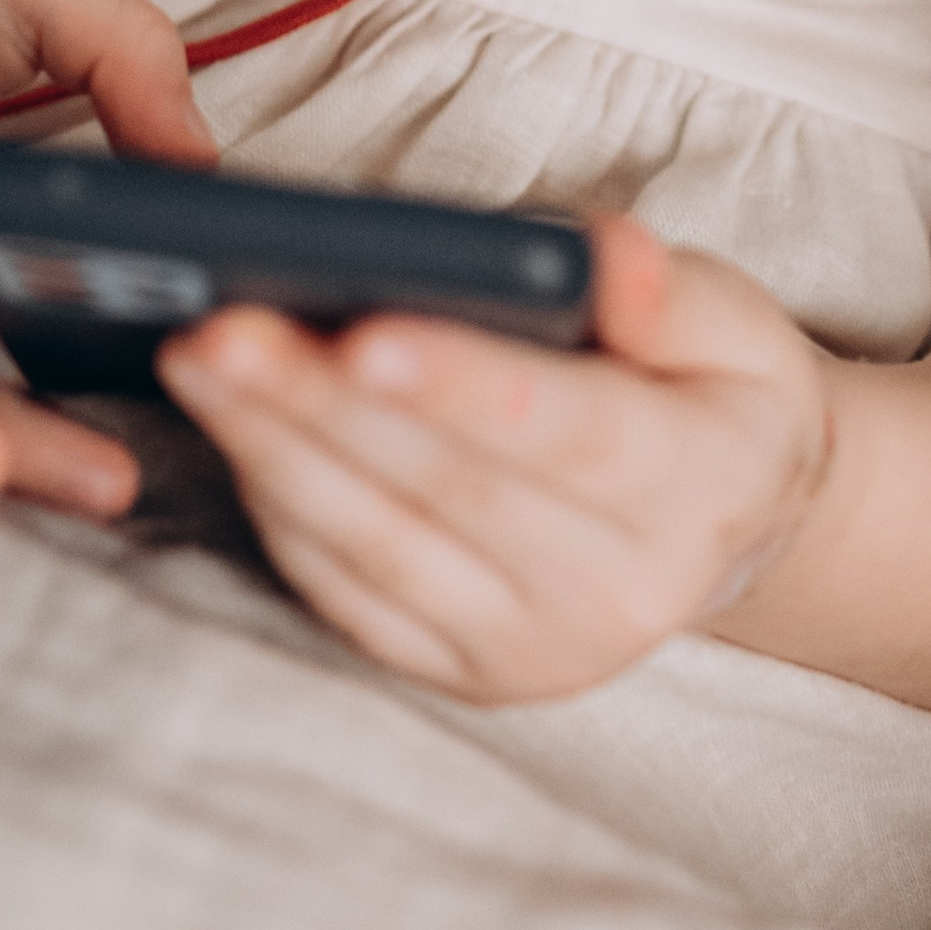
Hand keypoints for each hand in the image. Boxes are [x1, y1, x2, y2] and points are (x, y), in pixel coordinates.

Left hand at [155, 217, 834, 703]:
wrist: (729, 525)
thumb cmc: (713, 390)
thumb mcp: (735, 323)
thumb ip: (670, 292)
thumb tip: (607, 257)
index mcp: (698, 487)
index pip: (567, 432)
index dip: (463, 385)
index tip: (363, 333)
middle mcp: (617, 593)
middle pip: (444, 488)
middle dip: (320, 404)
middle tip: (220, 325)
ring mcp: (534, 649)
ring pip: (378, 546)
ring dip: (271, 450)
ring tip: (195, 359)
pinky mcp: (465, 673)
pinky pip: (350, 593)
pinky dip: (280, 508)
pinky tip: (231, 429)